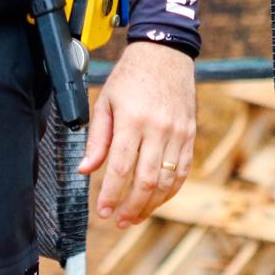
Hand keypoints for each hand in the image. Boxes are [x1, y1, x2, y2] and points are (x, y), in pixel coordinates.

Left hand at [78, 40, 195, 227]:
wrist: (165, 53)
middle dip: (131, 207)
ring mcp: (177, 133)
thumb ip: (97, 139)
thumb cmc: (130, 76)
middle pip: (146, 180)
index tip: (103, 211)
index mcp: (132, 120)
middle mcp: (157, 129)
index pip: (120, 168)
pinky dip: (170, 190)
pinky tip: (156, 199)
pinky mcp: (190, 135)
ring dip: (151, 205)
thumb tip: (85, 170)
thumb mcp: (106, 101)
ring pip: (166, 181)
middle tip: (119, 221)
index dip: (111, 194)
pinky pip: (182, 171)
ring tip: (135, 216)